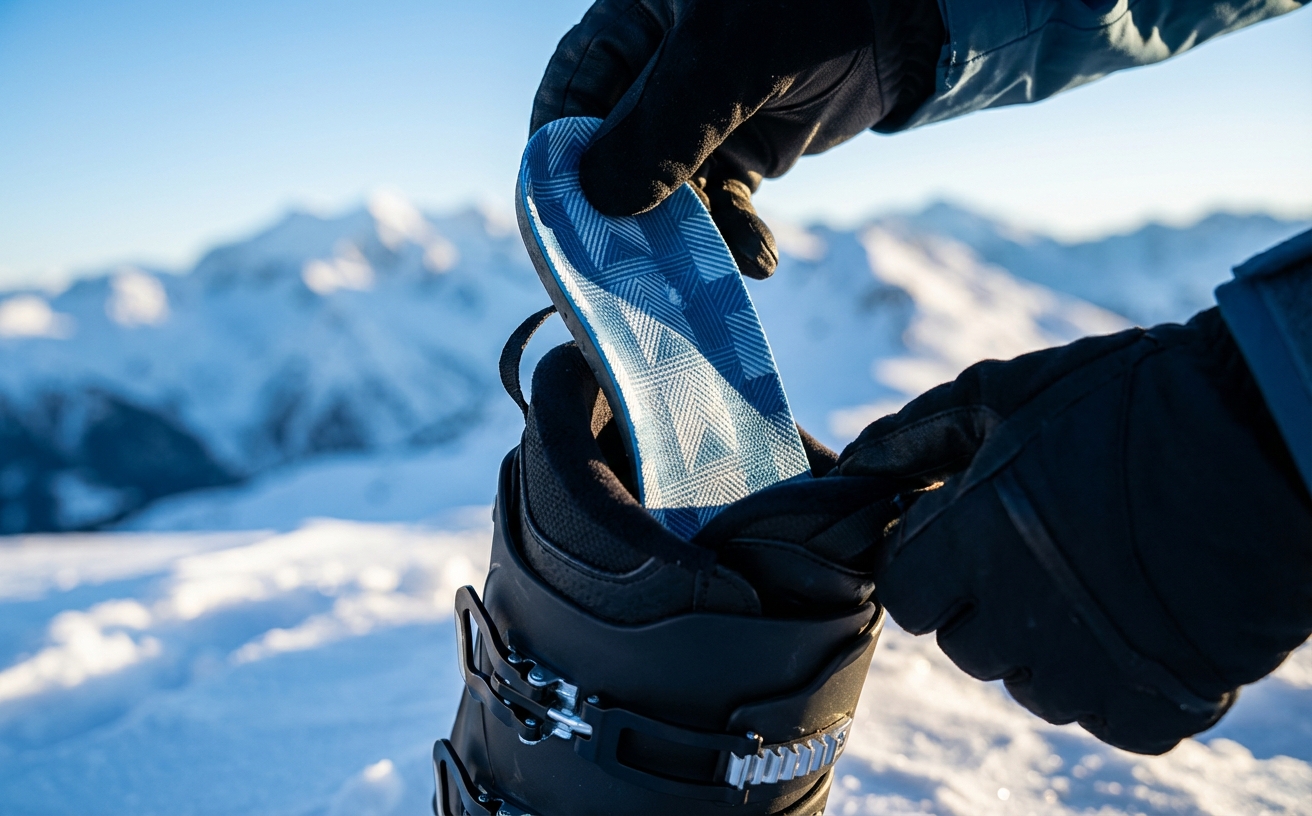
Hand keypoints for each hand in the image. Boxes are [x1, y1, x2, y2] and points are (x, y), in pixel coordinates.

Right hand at [530, 0, 943, 278]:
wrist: (909, 18)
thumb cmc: (807, 6)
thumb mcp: (725, 59)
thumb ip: (661, 130)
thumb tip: (598, 201)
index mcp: (634, 22)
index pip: (571, 94)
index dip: (559, 157)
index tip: (561, 216)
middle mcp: (658, 71)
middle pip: (616, 154)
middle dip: (626, 212)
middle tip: (625, 270)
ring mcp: (701, 116)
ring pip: (670, 190)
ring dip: (692, 236)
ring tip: (709, 276)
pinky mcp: (744, 151)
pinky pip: (725, 202)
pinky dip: (738, 234)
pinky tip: (760, 262)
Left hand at [836, 308, 1311, 752]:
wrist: (1269, 434)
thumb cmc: (1128, 402)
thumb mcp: (1006, 392)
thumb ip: (915, 434)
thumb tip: (850, 466)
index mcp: (971, 540)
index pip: (903, 593)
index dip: (927, 563)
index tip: (958, 538)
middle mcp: (1018, 616)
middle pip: (961, 644)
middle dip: (981, 602)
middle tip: (1034, 551)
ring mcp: (1087, 671)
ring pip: (1030, 687)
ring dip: (1046, 646)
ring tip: (1095, 581)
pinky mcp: (1152, 707)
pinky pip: (1101, 717)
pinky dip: (1113, 683)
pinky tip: (1139, 622)